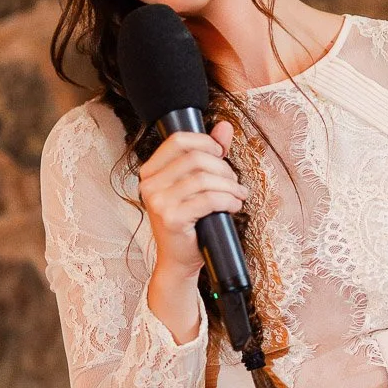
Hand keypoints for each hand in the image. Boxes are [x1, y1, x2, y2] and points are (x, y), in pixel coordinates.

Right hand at [139, 120, 247, 280]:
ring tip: (238, 195)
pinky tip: (234, 205)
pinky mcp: (172, 219)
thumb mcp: (196, 185)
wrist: (178, 260)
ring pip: (204, 178)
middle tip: (234, 182)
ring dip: (229, 185)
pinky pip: (209, 200)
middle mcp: (150, 185)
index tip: (221, 154)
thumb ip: (209, 153)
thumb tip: (225, 126)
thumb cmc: (189, 222)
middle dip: (223, 168)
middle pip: (195, 158)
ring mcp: (158, 202)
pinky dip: (228, 200)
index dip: (205, 142)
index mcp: (151, 172)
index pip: (178, 141)